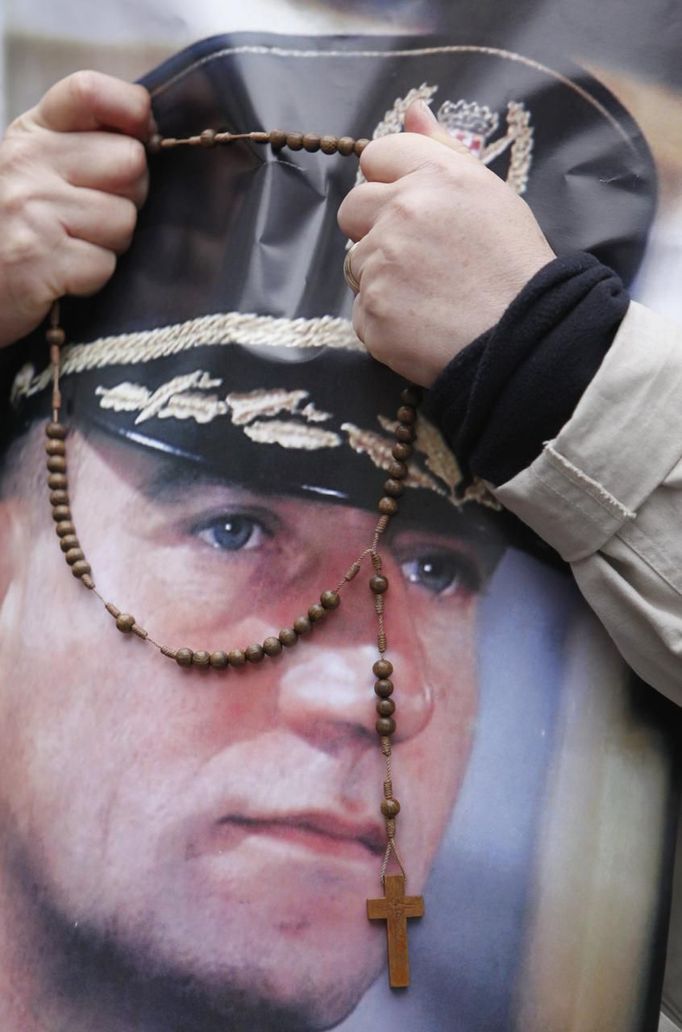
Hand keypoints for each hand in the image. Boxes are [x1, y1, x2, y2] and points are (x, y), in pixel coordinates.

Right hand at [0, 71, 152, 348]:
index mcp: (31, 133)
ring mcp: (30, 208)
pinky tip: (62, 275)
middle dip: (129, 197)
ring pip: (124, 219)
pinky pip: (104, 265)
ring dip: (110, 244)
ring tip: (71, 247)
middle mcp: (27, 161)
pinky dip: (92, 278)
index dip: (134, 113)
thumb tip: (151, 137)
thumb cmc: (13, 229)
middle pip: (130, 162)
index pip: (90, 92)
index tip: (143, 139)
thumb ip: (85, 145)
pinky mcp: (37, 258)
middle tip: (93, 217)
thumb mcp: (35, 168)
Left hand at [337, 100, 554, 385]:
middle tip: (418, 258)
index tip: (411, 209)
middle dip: (374, 230)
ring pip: (355, 263)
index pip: (378, 156)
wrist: (526, 340)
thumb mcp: (490, 196)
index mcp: (436, 177)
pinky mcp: (372, 312)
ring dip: (380, 278)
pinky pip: (361, 312)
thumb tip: (413, 109)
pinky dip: (384, 321)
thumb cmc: (515, 270)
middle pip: (353, 208)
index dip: (390, 183)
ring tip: (427, 296)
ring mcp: (382, 264)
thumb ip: (443, 151)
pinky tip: (421, 325)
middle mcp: (403, 212)